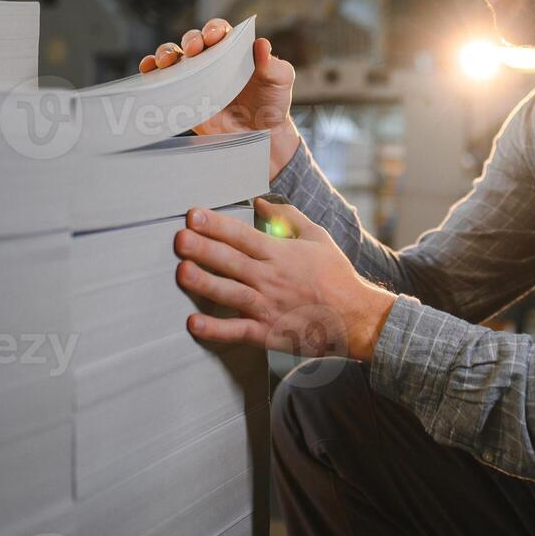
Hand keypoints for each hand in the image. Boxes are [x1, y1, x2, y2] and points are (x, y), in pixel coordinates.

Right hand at [139, 18, 299, 179]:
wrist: (261, 135)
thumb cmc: (272, 102)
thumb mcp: (280, 81)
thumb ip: (274, 65)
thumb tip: (263, 45)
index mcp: (233, 48)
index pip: (218, 30)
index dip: (213, 29)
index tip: (214, 37)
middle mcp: (211, 58)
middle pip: (192, 40)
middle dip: (190, 40)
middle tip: (195, 50)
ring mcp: (195, 77)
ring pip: (174, 56)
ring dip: (166, 53)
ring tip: (167, 61)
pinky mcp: (183, 96)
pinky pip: (163, 80)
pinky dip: (151, 71)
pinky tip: (149, 70)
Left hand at [175, 198, 395, 361]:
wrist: (355, 318)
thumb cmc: (336, 276)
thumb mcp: (318, 237)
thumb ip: (288, 218)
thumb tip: (261, 202)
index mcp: (281, 254)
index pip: (243, 236)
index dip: (217, 224)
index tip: (193, 215)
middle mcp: (271, 279)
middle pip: (231, 261)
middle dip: (203, 249)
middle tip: (179, 239)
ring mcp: (268, 307)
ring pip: (230, 293)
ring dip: (204, 282)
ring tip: (182, 272)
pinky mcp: (267, 333)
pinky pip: (237, 330)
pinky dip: (215, 329)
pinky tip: (193, 324)